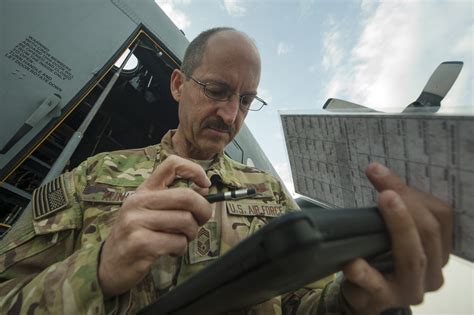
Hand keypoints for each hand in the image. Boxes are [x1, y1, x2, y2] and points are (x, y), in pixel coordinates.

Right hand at [98, 155, 211, 297]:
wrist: (109, 265)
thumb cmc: (137, 235)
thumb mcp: (152, 211)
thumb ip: (175, 200)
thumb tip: (205, 189)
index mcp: (144, 190)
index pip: (171, 164)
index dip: (194, 170)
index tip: (205, 185)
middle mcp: (138, 202)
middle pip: (186, 196)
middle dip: (203, 210)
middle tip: (201, 221)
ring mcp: (137, 222)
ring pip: (185, 221)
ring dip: (191, 234)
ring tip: (180, 239)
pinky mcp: (140, 243)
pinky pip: (177, 242)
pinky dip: (181, 249)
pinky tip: (171, 251)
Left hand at [341, 162, 452, 313]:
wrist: (364, 294)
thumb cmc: (381, 258)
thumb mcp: (393, 232)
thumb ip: (396, 207)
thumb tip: (377, 170)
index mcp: (439, 249)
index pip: (440, 216)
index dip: (414, 191)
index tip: (380, 171)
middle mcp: (433, 270)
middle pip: (428, 232)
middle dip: (407, 203)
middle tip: (382, 183)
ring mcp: (411, 288)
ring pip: (413, 257)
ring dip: (399, 226)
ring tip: (384, 201)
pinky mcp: (386, 299)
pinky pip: (377, 284)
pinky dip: (365, 272)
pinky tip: (353, 262)